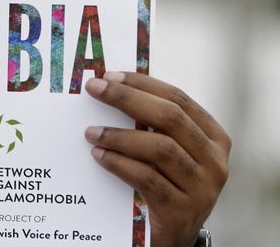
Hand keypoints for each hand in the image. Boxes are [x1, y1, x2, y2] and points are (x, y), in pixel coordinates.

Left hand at [85, 71, 230, 246]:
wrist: (171, 238)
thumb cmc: (164, 185)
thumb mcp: (165, 152)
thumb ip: (151, 124)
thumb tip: (110, 87)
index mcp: (213, 138)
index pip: (178, 99)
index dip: (143, 84)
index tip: (110, 75)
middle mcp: (215, 161)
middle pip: (170, 118)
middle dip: (127, 99)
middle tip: (94, 89)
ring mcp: (203, 188)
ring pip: (160, 148)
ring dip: (119, 135)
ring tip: (91, 132)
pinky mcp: (183, 212)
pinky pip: (147, 179)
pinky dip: (119, 164)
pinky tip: (99, 156)